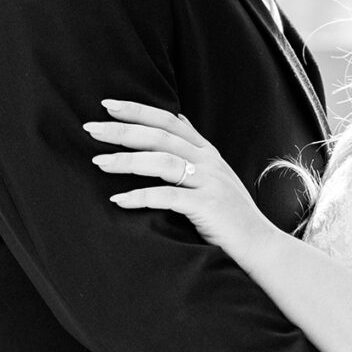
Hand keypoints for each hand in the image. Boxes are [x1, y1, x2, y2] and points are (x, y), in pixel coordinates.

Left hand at [85, 100, 271, 264]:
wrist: (260, 245)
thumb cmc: (231, 214)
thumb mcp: (217, 173)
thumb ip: (197, 148)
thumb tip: (180, 120)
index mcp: (207, 152)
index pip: (169, 121)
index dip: (139, 110)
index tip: (108, 106)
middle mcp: (208, 162)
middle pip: (160, 136)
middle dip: (123, 130)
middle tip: (91, 128)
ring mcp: (209, 182)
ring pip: (161, 161)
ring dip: (126, 160)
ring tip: (98, 162)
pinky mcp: (207, 206)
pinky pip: (167, 197)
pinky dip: (140, 197)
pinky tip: (118, 200)